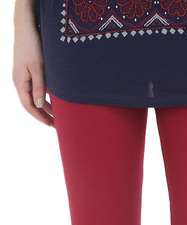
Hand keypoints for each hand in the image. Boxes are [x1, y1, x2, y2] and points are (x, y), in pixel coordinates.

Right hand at [13, 4, 53, 125]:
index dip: (39, 117)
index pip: (29, 106)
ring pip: (34, 97)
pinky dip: (45, 96)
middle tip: (56, 125)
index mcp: (20, 82)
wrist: (27, 27)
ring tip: (58, 116)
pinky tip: (55, 101)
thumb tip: (38, 105)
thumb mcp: (37, 68)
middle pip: (31, 104)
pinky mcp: (29, 71)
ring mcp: (24, 77)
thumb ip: (39, 87)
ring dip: (45, 106)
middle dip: (43, 115)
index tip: (51, 125)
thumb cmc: (32, 45)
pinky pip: (36, 89)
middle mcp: (20, 81)